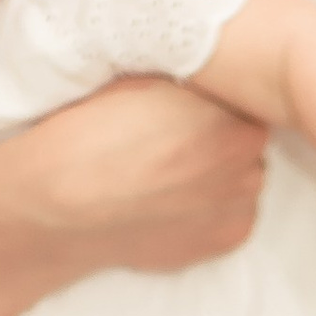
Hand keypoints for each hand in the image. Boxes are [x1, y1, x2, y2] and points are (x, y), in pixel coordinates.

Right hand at [6, 77, 272, 276]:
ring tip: (178, 172)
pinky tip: (178, 201)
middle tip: (184, 138)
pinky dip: (216, 208)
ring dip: (224, 174)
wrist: (64, 200)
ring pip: (246, 179)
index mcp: (227, 109)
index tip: (198, 103)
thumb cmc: (93, 130)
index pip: (249, 96)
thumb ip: (189, 78)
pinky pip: (236, 216)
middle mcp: (244, 157)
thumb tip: (209, 75)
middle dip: (226, 136)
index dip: (223, 99)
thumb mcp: (142, 78)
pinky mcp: (226, 240)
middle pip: (250, 138)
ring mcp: (238, 203)